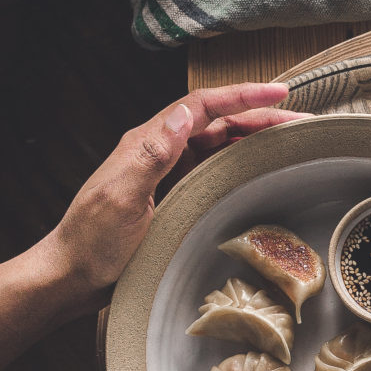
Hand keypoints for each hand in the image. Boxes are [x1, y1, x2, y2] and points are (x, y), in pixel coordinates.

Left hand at [45, 84, 292, 297]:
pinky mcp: (171, 197)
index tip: (279, 93)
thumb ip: (151, 156)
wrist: (71, 277)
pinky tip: (258, 171)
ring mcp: (166, 175)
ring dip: (253, 139)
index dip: (242, 95)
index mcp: (146, 144)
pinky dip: (239, 165)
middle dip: (259, 116)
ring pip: (217, 145)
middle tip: (300, 122)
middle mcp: (159, 153)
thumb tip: (182, 116)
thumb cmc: (91, 243)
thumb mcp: (120, 198)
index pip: (201, 106)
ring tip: (289, 141)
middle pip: (216, 123)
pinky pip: (212, 172)